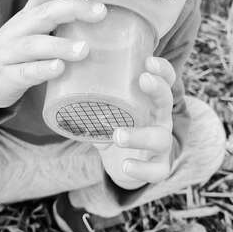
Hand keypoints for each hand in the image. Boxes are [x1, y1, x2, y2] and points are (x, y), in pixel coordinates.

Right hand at [0, 0, 106, 107]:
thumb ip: (58, 22)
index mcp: (27, 17)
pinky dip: (42, 69)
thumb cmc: (17, 51)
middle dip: (73, 9)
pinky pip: (25, 72)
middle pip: (44, 14)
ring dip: (61, 45)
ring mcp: (10, 53)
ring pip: (34, 45)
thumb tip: (100, 15)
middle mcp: (18, 30)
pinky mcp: (7, 77)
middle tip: (100, 13)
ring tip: (84, 49)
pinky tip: (59, 68)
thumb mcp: (33, 31)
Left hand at [94, 56, 175, 189]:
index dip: (162, 69)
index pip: (165, 80)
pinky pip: (156, 171)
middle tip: (143, 79)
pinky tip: (125, 165)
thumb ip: (94, 98)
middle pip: (167, 101)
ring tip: (118, 135)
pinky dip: (141, 169)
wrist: (126, 163)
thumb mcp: (108, 111)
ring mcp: (161, 145)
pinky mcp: (158, 167)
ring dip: (140, 135)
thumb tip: (65, 76)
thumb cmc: (118, 128)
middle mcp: (160, 119)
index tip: (148, 60)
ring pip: (160, 138)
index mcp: (151, 102)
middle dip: (158, 89)